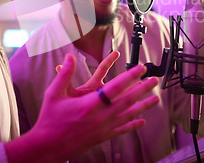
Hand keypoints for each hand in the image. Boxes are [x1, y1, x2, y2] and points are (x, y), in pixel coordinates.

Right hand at [28, 53, 158, 160]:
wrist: (48, 146)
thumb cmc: (50, 119)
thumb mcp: (54, 93)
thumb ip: (64, 74)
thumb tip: (69, 56)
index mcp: (89, 104)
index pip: (115, 87)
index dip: (130, 77)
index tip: (140, 69)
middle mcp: (100, 117)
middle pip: (127, 100)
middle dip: (142, 89)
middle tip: (154, 80)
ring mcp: (103, 128)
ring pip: (128, 115)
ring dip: (143, 105)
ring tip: (155, 98)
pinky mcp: (102, 137)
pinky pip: (121, 130)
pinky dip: (133, 125)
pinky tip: (142, 122)